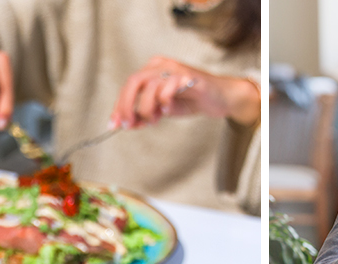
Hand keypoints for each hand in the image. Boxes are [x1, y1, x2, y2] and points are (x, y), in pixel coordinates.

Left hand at [110, 56, 259, 128]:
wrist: (222, 98)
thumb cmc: (194, 100)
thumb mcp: (164, 110)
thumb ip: (147, 114)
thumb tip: (128, 123)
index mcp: (153, 70)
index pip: (129, 85)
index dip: (119, 105)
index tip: (114, 124)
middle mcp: (161, 65)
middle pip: (134, 81)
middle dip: (126, 105)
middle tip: (129, 124)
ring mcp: (175, 69)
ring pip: (149, 84)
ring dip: (146, 107)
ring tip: (155, 119)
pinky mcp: (188, 76)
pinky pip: (169, 86)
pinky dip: (164, 100)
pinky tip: (167, 110)